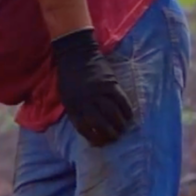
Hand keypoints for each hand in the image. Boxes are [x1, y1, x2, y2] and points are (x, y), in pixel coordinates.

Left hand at [50, 28, 133, 146]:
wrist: (76, 52)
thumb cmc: (69, 75)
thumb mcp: (66, 95)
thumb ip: (75, 109)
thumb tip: (86, 126)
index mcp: (72, 105)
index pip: (83, 128)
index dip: (93, 138)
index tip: (99, 143)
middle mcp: (85, 101)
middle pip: (100, 123)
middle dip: (109, 134)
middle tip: (115, 138)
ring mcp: (99, 92)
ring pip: (112, 114)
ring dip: (119, 124)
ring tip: (123, 129)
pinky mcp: (110, 84)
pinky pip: (121, 101)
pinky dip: (126, 111)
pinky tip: (129, 117)